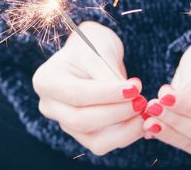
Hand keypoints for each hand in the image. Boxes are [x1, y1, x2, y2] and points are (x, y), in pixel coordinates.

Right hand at [33, 21, 146, 155]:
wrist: (92, 54)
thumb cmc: (92, 46)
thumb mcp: (99, 52)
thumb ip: (110, 76)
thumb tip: (130, 98)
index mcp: (46, 80)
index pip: (76, 93)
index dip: (107, 94)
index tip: (134, 88)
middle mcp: (49, 106)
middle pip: (82, 120)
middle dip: (117, 112)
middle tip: (142, 100)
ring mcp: (65, 123)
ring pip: (94, 140)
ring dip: (124, 129)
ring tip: (144, 111)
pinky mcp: (83, 134)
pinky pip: (104, 144)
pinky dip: (125, 135)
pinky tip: (141, 121)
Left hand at [142, 39, 190, 154]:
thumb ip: (187, 92)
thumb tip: (164, 106)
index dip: (187, 106)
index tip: (164, 97)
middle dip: (174, 120)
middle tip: (152, 107)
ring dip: (167, 131)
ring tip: (147, 118)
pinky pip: (184, 143)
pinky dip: (166, 134)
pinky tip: (150, 125)